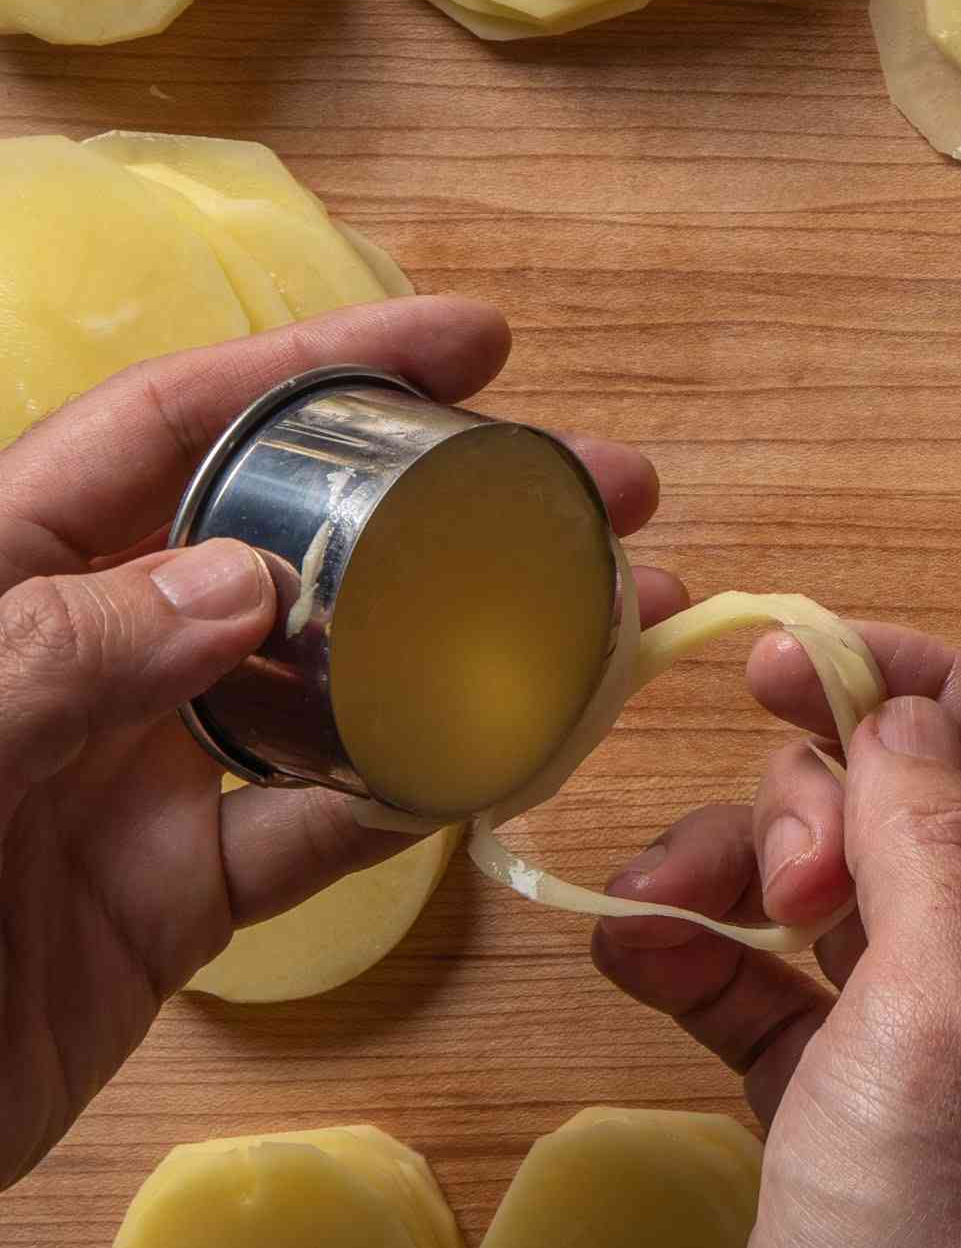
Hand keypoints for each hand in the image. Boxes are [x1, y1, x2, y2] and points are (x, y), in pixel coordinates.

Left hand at [0, 298, 685, 1188]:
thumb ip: (62, 655)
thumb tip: (253, 585)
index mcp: (2, 575)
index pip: (176, 428)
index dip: (322, 369)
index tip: (476, 344)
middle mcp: (84, 658)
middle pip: (292, 544)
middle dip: (451, 504)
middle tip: (608, 490)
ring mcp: (134, 780)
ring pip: (334, 688)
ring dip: (470, 652)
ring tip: (612, 622)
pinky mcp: (171, 904)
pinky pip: (318, 837)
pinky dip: (412, 805)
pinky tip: (507, 768)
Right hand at [589, 625, 960, 1247]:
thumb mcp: (944, 1028)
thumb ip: (934, 853)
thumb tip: (905, 721)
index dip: (931, 692)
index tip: (801, 658)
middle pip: (934, 820)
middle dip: (828, 797)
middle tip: (765, 849)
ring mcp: (940, 1068)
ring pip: (846, 902)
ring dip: (747, 876)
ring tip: (657, 899)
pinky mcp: (848, 1131)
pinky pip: (777, 1003)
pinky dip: (708, 965)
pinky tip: (628, 949)